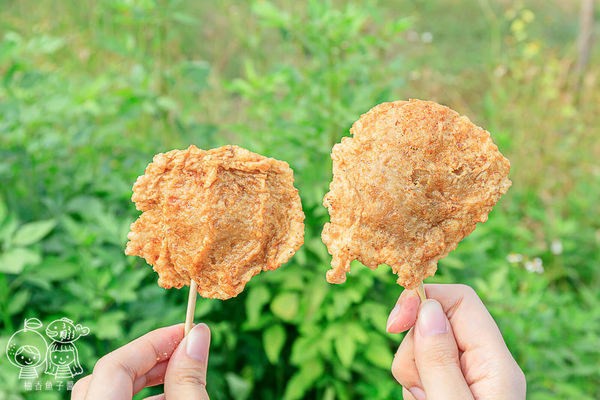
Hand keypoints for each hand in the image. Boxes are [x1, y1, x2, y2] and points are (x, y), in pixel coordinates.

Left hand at [72, 323, 210, 399]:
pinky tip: (170, 397)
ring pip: (108, 393)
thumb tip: (198, 334)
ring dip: (147, 380)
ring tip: (183, 376)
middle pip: (108, 377)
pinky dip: (140, 399)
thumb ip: (188, 377)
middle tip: (186, 351)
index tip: (187, 332)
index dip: (153, 343)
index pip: (114, 365)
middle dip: (150, 359)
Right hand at [386, 284, 525, 399]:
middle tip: (419, 389)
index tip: (394, 323)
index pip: (462, 300)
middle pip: (434, 324)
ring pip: (421, 348)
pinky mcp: (451, 389)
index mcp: (495, 363)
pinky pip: (420, 372)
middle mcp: (483, 364)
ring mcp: (466, 378)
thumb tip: (428, 308)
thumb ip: (440, 361)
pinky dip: (414, 387)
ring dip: (411, 373)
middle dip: (412, 349)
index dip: (424, 299)